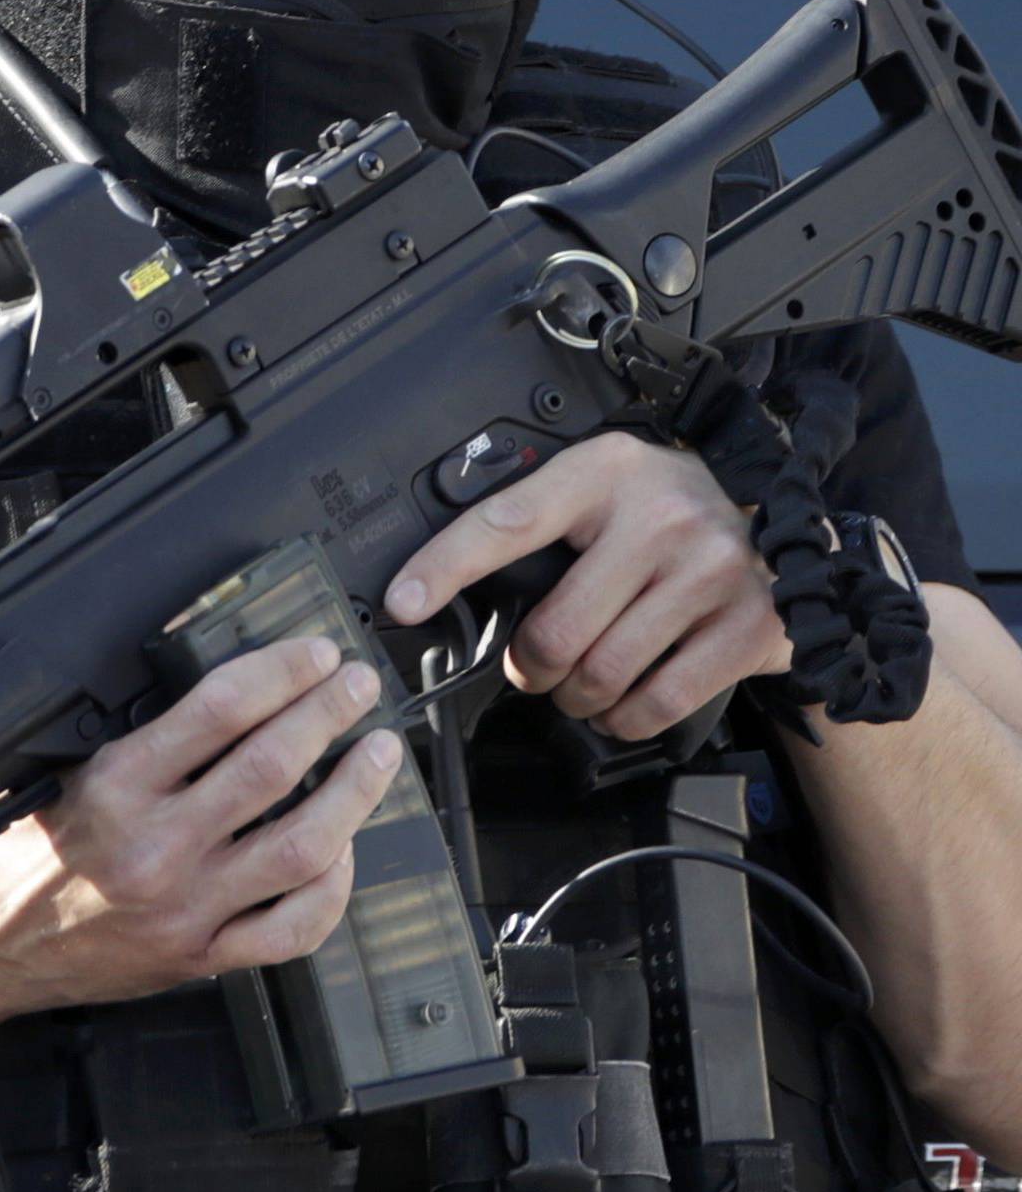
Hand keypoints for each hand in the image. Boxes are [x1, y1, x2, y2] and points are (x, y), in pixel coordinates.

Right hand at [0, 638, 401, 1018]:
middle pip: (272, 768)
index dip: (281, 671)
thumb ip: (146, 741)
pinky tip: (344, 851)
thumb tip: (237, 693)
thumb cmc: (25, 853)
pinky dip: (333, 888)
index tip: (314, 653)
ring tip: (376, 755)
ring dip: (354, 793)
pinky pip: (292, 929)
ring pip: (301, 846)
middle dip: (328, 715)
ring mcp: (186, 908)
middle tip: (357, 686)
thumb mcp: (68, 773)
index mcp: (116, 786)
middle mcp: (155, 847)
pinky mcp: (201, 956)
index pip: (219, 710)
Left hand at [384, 430, 790, 740]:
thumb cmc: (667, 517)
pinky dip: (623, 719)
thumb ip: (540, 522)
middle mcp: (661, 516)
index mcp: (605, 472)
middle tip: (535, 666)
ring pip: (600, 674)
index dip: (446, 566)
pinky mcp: (746, 626)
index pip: (507, 520)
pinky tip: (621, 703)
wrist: (790, 532)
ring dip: (575, 698)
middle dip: (530, 667)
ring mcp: (710, 571)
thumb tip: (450, 586)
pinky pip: (655, 703)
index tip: (401, 603)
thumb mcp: (604, 490)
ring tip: (580, 683)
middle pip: (555, 631)